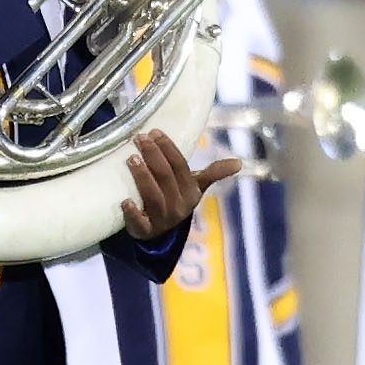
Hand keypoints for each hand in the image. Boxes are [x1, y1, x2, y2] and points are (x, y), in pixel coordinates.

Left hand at [116, 128, 236, 242]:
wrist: (159, 232)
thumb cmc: (175, 198)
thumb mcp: (195, 186)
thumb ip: (213, 173)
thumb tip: (239, 163)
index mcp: (192, 192)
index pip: (180, 166)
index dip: (167, 148)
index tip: (154, 132)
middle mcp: (179, 206)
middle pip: (165, 177)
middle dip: (152, 156)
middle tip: (139, 138)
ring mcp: (162, 220)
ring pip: (153, 196)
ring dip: (142, 176)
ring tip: (131, 158)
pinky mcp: (145, 231)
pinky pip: (139, 223)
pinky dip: (132, 213)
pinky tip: (124, 201)